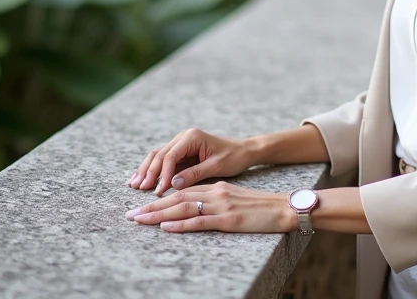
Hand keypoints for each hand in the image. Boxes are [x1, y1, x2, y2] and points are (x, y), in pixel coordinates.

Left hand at [125, 182, 296, 233]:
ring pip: (183, 208)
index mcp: (216, 187)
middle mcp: (215, 193)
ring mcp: (221, 206)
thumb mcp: (234, 199)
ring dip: (158, 215)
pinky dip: (181, 224)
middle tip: (131, 215)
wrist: (285, 207)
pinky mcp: (229, 219)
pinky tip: (166, 227)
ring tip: (139, 220)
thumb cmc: (262, 207)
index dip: (160, 198)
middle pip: (177, 198)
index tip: (141, 206)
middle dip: (151, 206)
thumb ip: (214, 201)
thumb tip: (192, 210)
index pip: (182, 190)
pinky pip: (200, 221)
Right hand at [127, 127, 255, 194]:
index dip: (162, 174)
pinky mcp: (181, 152)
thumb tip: (172, 184)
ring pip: (157, 156)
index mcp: (192, 137)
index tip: (157, 191)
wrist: (244, 150)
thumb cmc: (233, 157)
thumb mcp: (216, 166)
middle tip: (138, 188)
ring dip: (145, 170)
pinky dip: (152, 169)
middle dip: (148, 172)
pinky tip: (141, 178)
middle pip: (159, 154)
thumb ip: (194, 174)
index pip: (171, 156)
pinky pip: (163, 160)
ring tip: (133, 184)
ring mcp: (181, 143)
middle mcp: (184, 137)